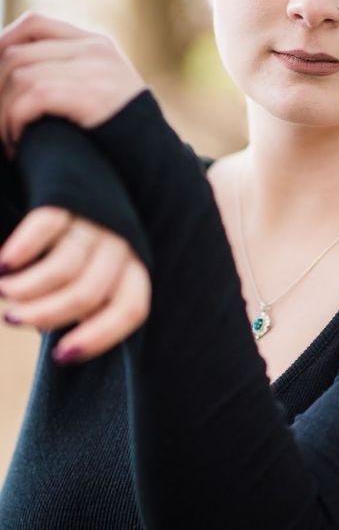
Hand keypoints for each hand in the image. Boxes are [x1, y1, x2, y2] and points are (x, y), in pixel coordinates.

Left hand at [0, 10, 146, 157]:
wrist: (158, 157)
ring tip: (6, 136)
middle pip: (19, 54)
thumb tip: (16, 68)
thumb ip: (71, 73)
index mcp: (96, 44)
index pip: (35, 23)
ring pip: (21, 76)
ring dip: (3, 112)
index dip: (3, 40)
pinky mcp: (93, 96)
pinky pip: (34, 97)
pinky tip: (17, 142)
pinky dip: (15, 121)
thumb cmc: (122, 132)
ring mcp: (96, 71)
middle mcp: (95, 51)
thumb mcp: (102, 90)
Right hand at [0, 205, 151, 363]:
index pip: (130, 309)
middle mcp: (119, 246)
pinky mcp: (65, 197)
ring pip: (63, 267)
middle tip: (12, 319)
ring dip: (25, 288)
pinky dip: (20, 251)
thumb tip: (54, 341)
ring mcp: (93, 221)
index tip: (60, 355)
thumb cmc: (84, 246)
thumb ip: (82, 306)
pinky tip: (3, 266)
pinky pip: (44, 227)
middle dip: (45, 314)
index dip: (98, 338)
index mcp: (133, 270)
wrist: (80, 174)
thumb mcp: (95, 275)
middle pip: (87, 293)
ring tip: (3, 293)